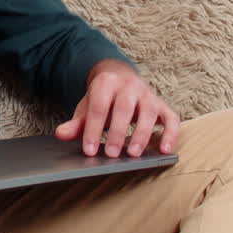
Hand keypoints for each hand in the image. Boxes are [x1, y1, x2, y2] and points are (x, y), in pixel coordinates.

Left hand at [54, 59, 180, 157]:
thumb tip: (61, 134)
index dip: (93, 129)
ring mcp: (148, 94)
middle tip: (111, 154)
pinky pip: (172, 118)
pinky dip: (171, 134)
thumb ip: (76, 123)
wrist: (119, 78)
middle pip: (124, 108)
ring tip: (133, 154)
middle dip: (117, 132)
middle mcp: (129, 86)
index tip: (89, 150)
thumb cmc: (102, 98)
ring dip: (142, 134)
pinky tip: (165, 150)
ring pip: (149, 112)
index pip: (99, 106)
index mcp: (106, 82)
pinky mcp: (162, 104)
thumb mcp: (86, 107)